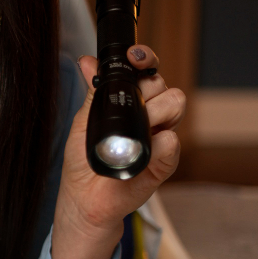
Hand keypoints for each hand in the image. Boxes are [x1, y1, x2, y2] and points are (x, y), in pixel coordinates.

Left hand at [52, 45, 184, 258]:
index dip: (145, 59)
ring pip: (174, 105)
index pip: (147, 73)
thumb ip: (94, 92)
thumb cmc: (84, 162)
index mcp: (129, 104)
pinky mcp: (164, 162)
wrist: (85, 201)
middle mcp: (149, 117)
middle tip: (127, 106)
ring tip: (130, 134)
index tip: (136, 57)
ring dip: (153, 113)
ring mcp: (159, 137)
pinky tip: (145, 150)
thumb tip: (88, 62)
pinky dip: (160, 143)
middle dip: (146, 89)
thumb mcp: (83, 122)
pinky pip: (172, 143)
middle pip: (164, 85)